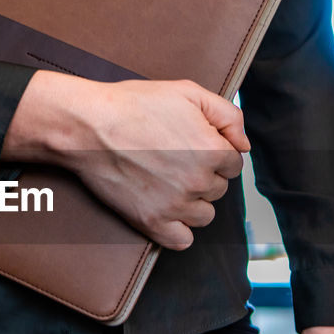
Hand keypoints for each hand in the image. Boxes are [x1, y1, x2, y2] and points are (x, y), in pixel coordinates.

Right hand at [2, 72, 249, 249]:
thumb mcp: (188, 92)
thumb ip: (228, 115)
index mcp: (212, 150)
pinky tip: (168, 211)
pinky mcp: (152, 222)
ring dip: (193, 202)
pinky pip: (182, 240)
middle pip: (218, 189)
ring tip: (169, 183)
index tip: (193, 145)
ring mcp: (176, 205)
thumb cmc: (134, 105)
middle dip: (203, 175)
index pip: (234, 164)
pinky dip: (179, 229)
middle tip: (174, 159)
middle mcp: (198, 181)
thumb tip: (244, 143)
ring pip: (204, 215)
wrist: (89, 126)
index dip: (216, 152)